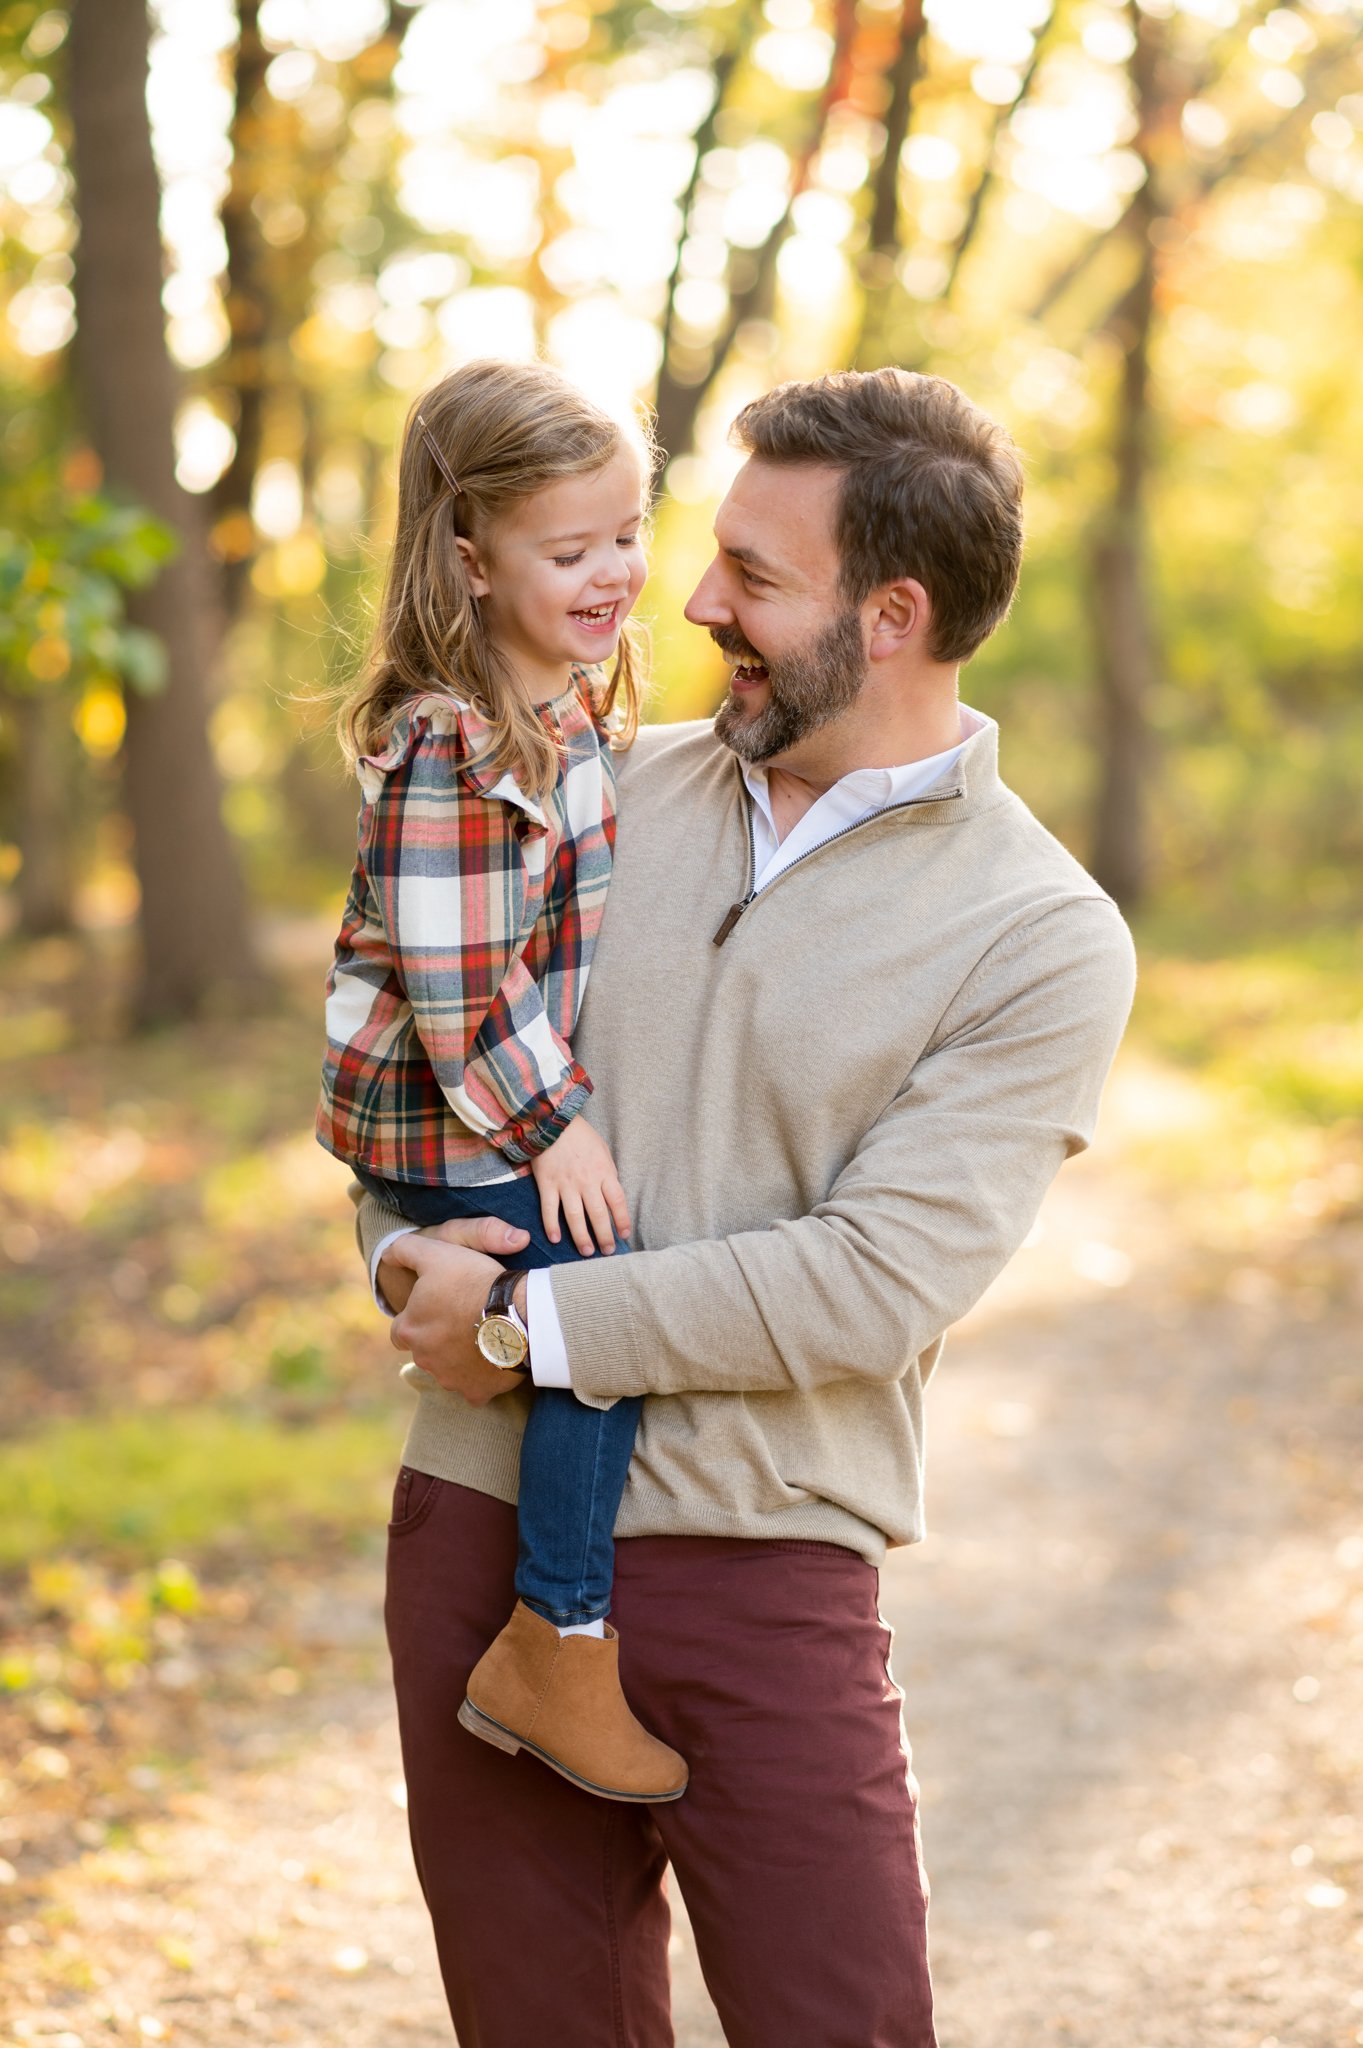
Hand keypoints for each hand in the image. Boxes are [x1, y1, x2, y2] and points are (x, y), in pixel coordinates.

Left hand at [381, 1218, 529, 1405]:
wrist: (518, 1313)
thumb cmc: (474, 1282)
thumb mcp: (437, 1253)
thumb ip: (407, 1250)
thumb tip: (388, 1253)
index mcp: (409, 1329)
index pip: (400, 1329)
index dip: (417, 1318)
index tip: (436, 1308)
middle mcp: (424, 1359)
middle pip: (425, 1351)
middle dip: (438, 1339)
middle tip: (462, 1319)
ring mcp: (450, 1379)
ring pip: (448, 1370)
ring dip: (459, 1358)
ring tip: (482, 1335)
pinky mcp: (475, 1391)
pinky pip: (474, 1388)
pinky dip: (481, 1378)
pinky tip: (494, 1359)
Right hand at [530, 1115, 630, 1256]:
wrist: (552, 1121)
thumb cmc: (581, 1136)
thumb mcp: (603, 1151)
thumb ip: (608, 1173)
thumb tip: (611, 1195)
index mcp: (604, 1172)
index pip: (618, 1202)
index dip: (622, 1220)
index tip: (624, 1235)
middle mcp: (586, 1181)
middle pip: (598, 1215)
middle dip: (604, 1236)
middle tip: (607, 1252)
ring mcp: (566, 1184)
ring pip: (575, 1217)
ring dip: (581, 1237)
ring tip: (587, 1251)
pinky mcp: (547, 1184)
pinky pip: (549, 1210)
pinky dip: (551, 1225)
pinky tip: (555, 1239)